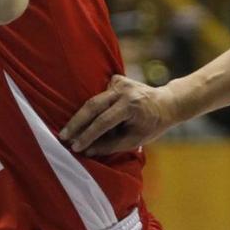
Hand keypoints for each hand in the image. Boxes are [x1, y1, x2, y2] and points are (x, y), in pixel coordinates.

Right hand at [59, 75, 179, 155]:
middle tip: (62, 136)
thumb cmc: (152, 125)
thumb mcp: (135, 140)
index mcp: (131, 105)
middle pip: (93, 105)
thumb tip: (87, 150)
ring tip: (67, 132)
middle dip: (76, 122)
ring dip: (81, 116)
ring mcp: (119, 81)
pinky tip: (85, 119)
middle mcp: (124, 90)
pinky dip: (93, 108)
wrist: (167, 103)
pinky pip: (99, 95)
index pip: (104, 122)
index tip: (74, 147)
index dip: (88, 135)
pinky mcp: (116, 79)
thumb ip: (111, 146)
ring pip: (94, 99)